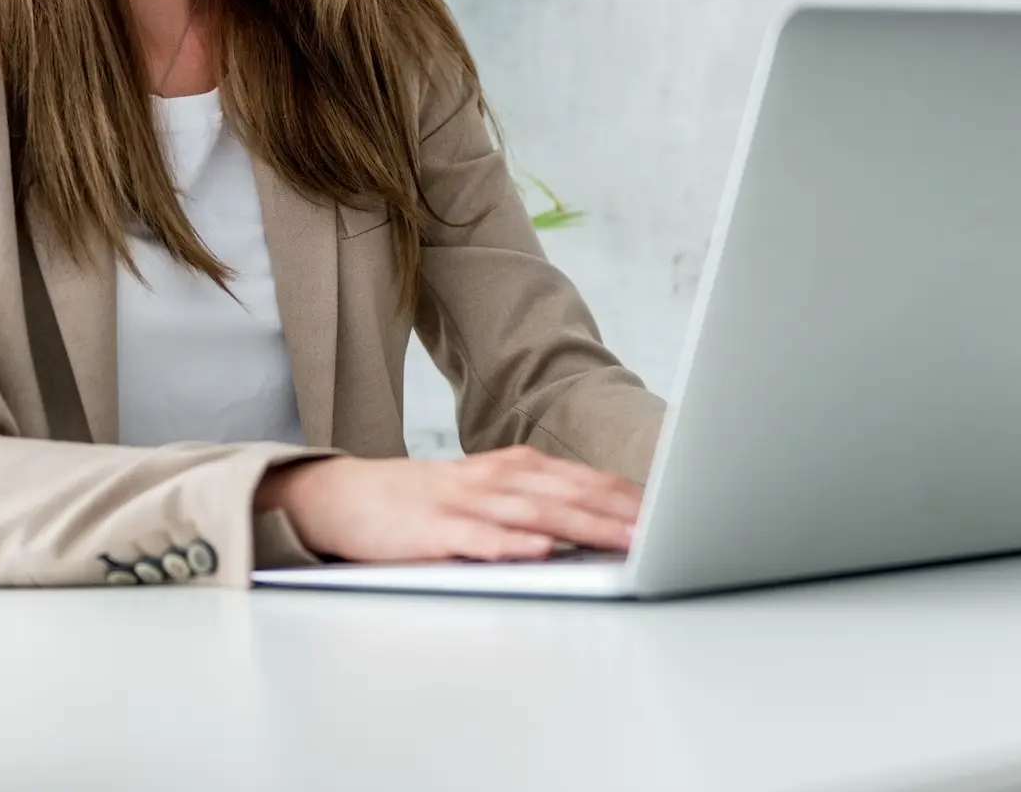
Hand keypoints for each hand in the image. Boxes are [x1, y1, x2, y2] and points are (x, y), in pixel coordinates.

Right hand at [254, 445, 642, 562]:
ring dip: (582, 526)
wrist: (346, 497)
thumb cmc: (424, 504)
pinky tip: (539, 551)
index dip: (628, 495)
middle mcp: (494, 478)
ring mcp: (463, 501)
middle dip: (620, 511)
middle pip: (568, 493)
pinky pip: (477, 538)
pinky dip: (510, 544)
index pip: (582, 480)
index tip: (674, 510)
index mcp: (512, 468)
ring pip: (533, 513)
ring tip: (624, 540)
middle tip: (667, 526)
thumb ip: (536, 505)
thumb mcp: (486, 495)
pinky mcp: (432, 530)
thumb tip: (600, 523)